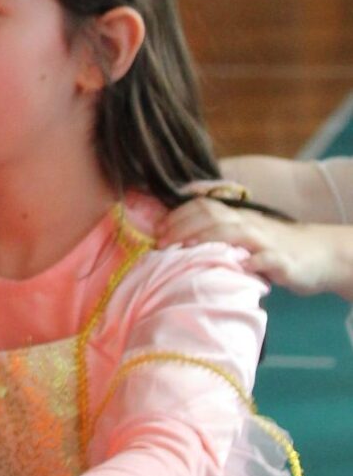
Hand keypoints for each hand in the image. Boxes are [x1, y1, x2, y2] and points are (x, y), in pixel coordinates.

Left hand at [159, 196, 352, 299]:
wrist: (319, 254)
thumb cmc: (272, 247)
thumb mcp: (243, 235)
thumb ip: (216, 234)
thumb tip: (175, 238)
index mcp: (237, 217)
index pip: (203, 207)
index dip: (177, 216)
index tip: (156, 231)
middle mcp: (248, 224)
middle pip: (212, 215)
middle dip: (183, 227)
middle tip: (162, 244)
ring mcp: (266, 242)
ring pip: (234, 232)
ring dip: (207, 239)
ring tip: (185, 251)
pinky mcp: (282, 261)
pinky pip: (265, 259)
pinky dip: (250, 262)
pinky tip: (234, 268)